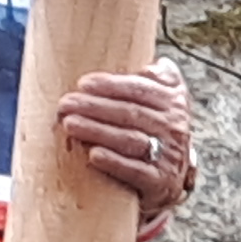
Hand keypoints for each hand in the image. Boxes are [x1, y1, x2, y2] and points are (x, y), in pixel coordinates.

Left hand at [59, 68, 198, 236]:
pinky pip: (136, 170)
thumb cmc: (155, 132)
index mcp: (174, 102)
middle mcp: (175, 127)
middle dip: (94, 107)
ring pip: (130, 139)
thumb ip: (158, 79)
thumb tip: (150, 59)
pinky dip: (114, 162)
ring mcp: (169, 156)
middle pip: (130, 113)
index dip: (111, 85)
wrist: (169, 179)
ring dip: (98, 131)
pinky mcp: (160, 181)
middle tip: (65, 104)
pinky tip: (93, 155)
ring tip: (70, 125)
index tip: (83, 83)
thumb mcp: (164, 101)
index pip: (140, 89)